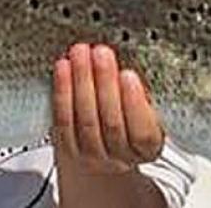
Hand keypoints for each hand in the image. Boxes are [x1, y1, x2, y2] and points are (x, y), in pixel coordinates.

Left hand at [52, 43, 163, 175]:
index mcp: (147, 147)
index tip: (128, 74)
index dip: (134, 103)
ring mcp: (92, 156)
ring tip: (81, 53)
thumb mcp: (144, 106)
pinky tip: (63, 68)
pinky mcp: (68, 149)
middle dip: (105, 83)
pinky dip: (63, 91)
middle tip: (101, 53)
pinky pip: (64, 120)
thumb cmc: (127, 119)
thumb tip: (132, 55)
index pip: (143, 133)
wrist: (101, 150)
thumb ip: (140, 90)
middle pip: (112, 123)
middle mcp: (120, 158)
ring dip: (82, 81)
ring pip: (86, 120)